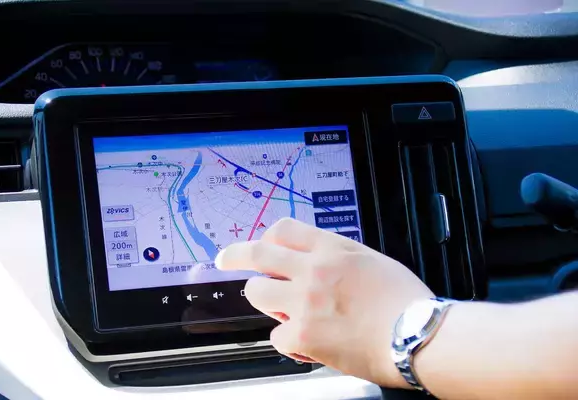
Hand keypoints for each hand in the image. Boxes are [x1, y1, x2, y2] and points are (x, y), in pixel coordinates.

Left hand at [216, 218, 433, 387]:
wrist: (418, 336)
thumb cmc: (405, 302)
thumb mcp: (373, 261)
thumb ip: (339, 256)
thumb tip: (317, 259)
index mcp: (333, 249)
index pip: (284, 229)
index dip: (265, 236)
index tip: (256, 243)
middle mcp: (314, 270)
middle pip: (258, 254)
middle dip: (235, 255)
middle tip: (224, 259)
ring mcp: (304, 302)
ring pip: (257, 293)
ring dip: (264, 301)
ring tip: (282, 309)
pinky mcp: (303, 334)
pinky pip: (275, 335)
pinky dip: (288, 339)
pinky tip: (305, 341)